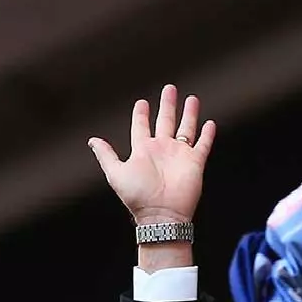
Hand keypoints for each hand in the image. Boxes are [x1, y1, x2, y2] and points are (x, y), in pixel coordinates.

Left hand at [89, 85, 216, 271]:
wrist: (161, 213)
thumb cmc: (137, 196)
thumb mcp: (116, 173)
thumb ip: (106, 155)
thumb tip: (92, 140)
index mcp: (143, 150)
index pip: (141, 127)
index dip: (141, 115)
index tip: (141, 102)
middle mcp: (161, 149)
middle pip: (165, 121)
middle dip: (167, 105)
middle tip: (169, 88)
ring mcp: (179, 154)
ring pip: (186, 128)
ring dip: (189, 113)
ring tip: (191, 98)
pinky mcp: (195, 161)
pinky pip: (203, 144)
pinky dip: (207, 134)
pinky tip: (209, 123)